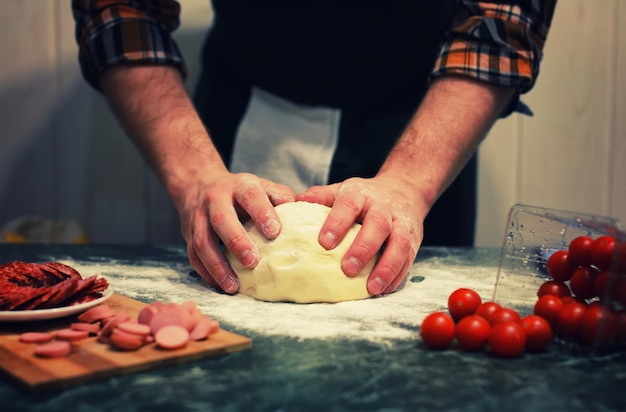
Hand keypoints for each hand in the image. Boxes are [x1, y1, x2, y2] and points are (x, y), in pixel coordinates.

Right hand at [176, 171, 295, 293]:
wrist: (198, 183)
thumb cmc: (238, 191)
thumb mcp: (260, 186)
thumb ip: (280, 197)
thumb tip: (301, 211)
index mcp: (238, 186)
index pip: (250, 196)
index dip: (262, 213)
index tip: (275, 232)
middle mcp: (215, 200)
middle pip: (222, 219)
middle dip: (236, 241)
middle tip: (252, 261)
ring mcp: (198, 218)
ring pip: (203, 242)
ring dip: (217, 265)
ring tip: (233, 285)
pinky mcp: (188, 235)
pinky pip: (193, 256)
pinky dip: (206, 273)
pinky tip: (219, 286)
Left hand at [296, 174, 426, 295]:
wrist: (404, 189)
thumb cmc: (365, 196)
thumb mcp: (342, 190)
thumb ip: (320, 197)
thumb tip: (295, 203)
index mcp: (361, 195)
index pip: (348, 206)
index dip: (337, 223)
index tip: (323, 242)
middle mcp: (384, 208)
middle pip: (377, 225)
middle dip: (364, 248)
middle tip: (347, 269)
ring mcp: (402, 223)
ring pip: (399, 244)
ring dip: (387, 267)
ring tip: (372, 288)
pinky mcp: (414, 239)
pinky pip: (409, 258)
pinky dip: (398, 275)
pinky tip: (385, 289)